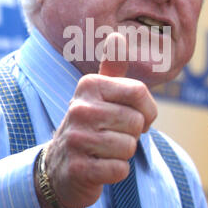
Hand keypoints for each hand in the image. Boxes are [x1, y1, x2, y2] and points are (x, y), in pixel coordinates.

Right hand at [36, 33, 157, 207]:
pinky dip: (115, 171)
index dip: (147, 110)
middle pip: (136, 121)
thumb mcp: (99, 95)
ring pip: (129, 147)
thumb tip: (118, 36)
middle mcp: (79, 108)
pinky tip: (99, 166)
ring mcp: (76, 138)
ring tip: (103, 150)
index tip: (136, 117)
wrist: (60, 166)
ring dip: (122, 153)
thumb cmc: (91, 125)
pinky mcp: (78, 168)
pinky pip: (119, 170)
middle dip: (132, 134)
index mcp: (89, 85)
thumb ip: (112, 68)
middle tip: (113, 135)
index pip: (139, 92)